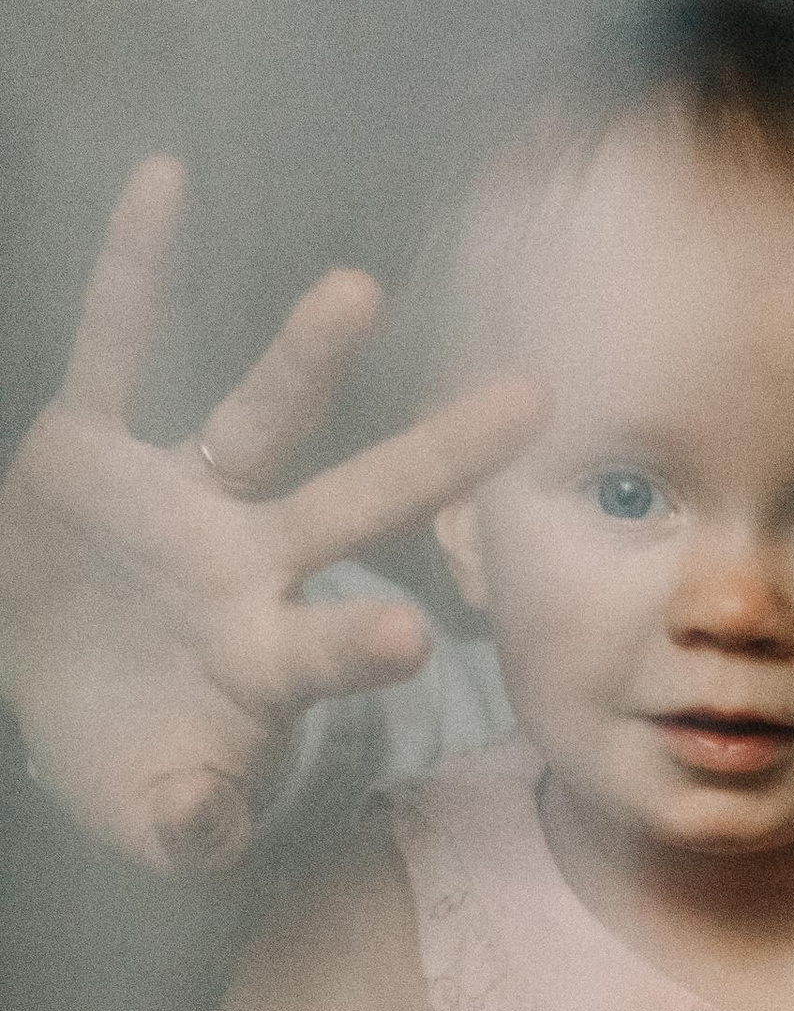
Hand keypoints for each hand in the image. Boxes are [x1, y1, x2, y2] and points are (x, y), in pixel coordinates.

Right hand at [0, 157, 542, 870]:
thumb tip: (200, 830)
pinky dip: (130, 271)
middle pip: (356, 504)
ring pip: (257, 419)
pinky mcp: (93, 453)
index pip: (333, 646)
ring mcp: (179, 500)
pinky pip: (113, 351)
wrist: (31, 692)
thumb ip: (183, 825)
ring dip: (304, 358)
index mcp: (266, 658)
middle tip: (528, 402)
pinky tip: (162, 180)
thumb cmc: (121, 760)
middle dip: (437, 458)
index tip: (410, 630)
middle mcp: (246, 563)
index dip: (364, 640)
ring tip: (357, 291)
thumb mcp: (148, 814)